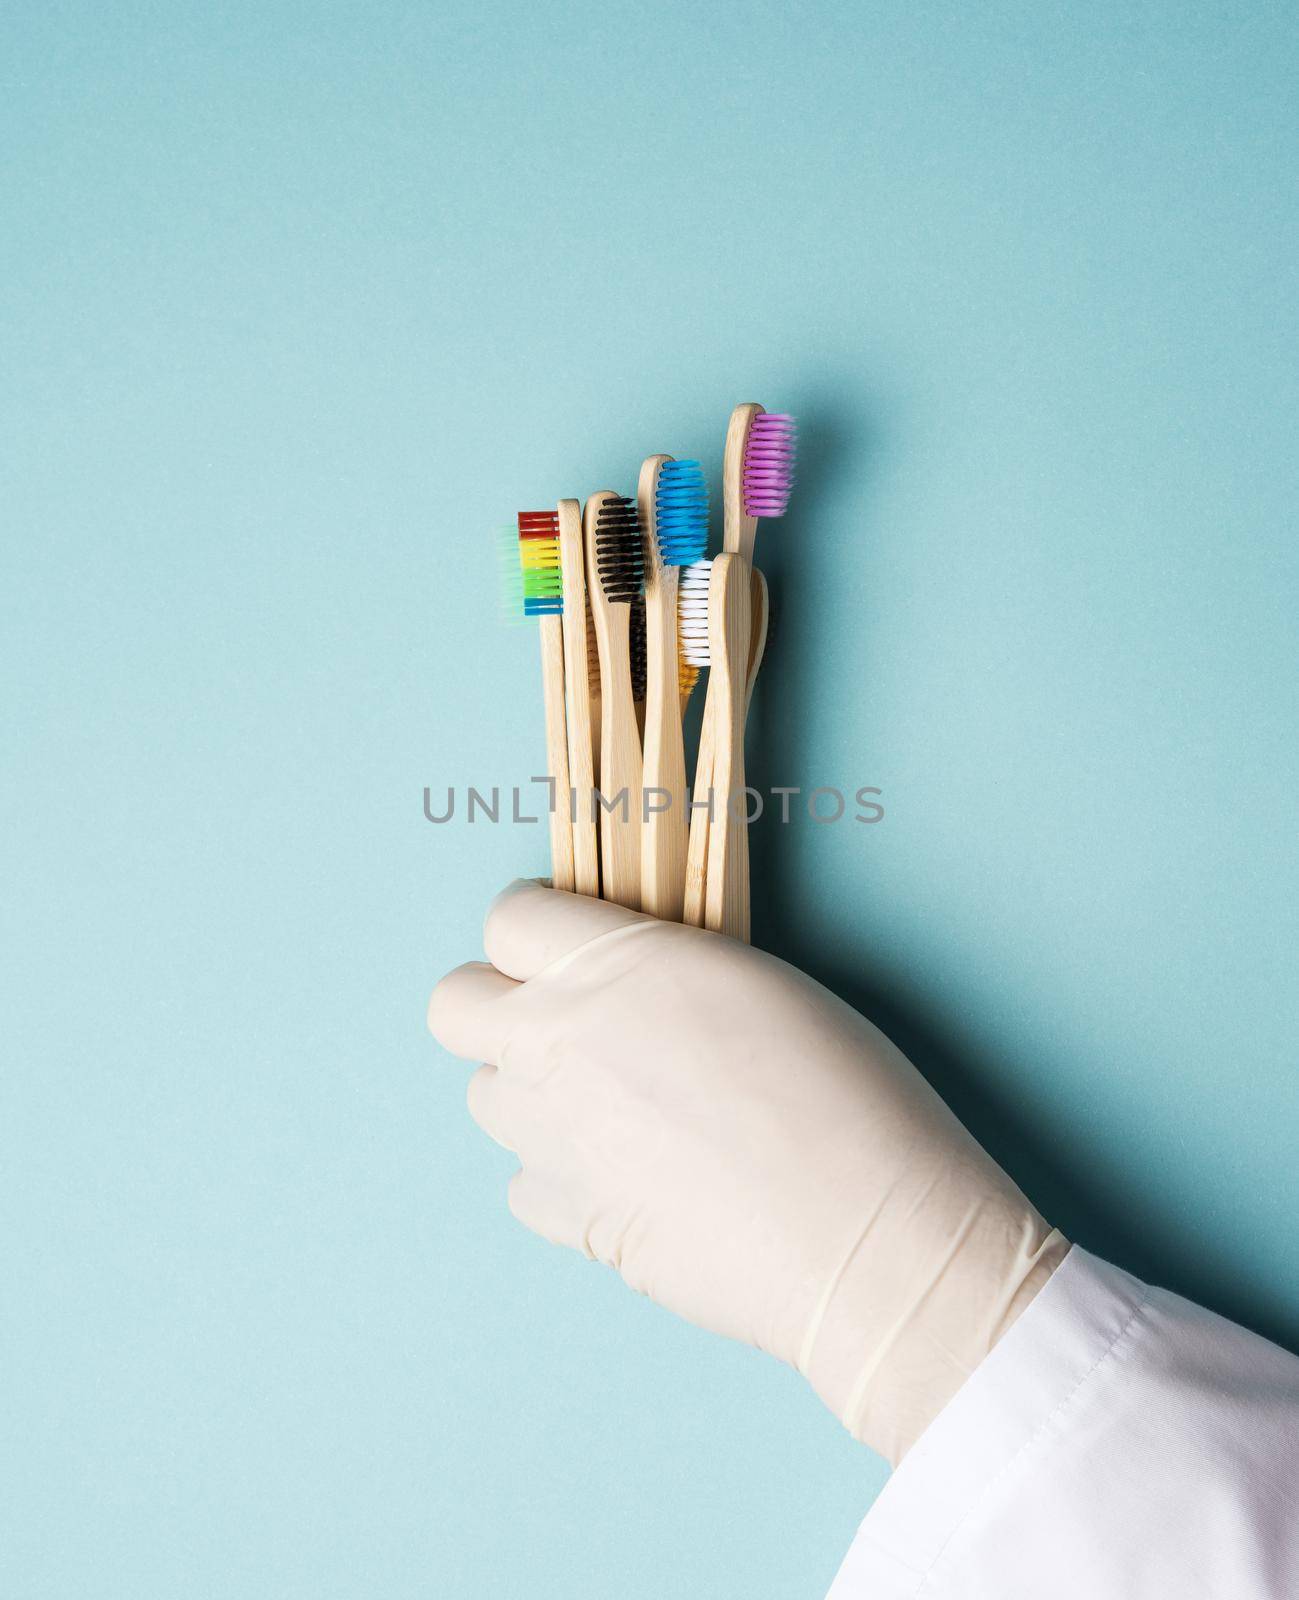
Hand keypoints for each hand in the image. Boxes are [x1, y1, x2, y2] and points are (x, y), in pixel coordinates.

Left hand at [429, 880, 1067, 1462]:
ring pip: (483, 1095)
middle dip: (494, 1006)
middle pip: (453, 1004)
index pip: (509, 917)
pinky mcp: (563, 1218)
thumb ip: (656, 971)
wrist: (862, 1235)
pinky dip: (560, 1175)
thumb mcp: (753, 982)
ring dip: (530, 1092)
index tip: (571, 950)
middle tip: (562, 1022)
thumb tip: (621, 983)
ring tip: (610, 1108)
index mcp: (613, 965)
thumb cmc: (843, 1095)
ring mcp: (549, 1135)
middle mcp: (559, 1042)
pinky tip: (627, 1176)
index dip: (538, 931)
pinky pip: (523, 1181)